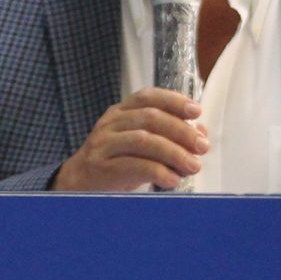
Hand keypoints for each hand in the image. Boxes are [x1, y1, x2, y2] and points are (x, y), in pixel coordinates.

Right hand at [53, 88, 208, 191]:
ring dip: (174, 152)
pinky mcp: (102, 167)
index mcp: (121, 112)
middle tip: (202, 147)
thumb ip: (167, 136)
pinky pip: (134, 165)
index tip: (196, 111)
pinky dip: (158, 172)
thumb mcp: (140, 144)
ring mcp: (104, 144)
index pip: (148, 97)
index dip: (174, 101)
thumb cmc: (115, 161)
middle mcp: (111, 123)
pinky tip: (172, 180)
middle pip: (150, 118)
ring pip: (143, 140)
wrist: (78, 182)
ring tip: (193, 166)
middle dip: (181, 131)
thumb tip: (200, 133)